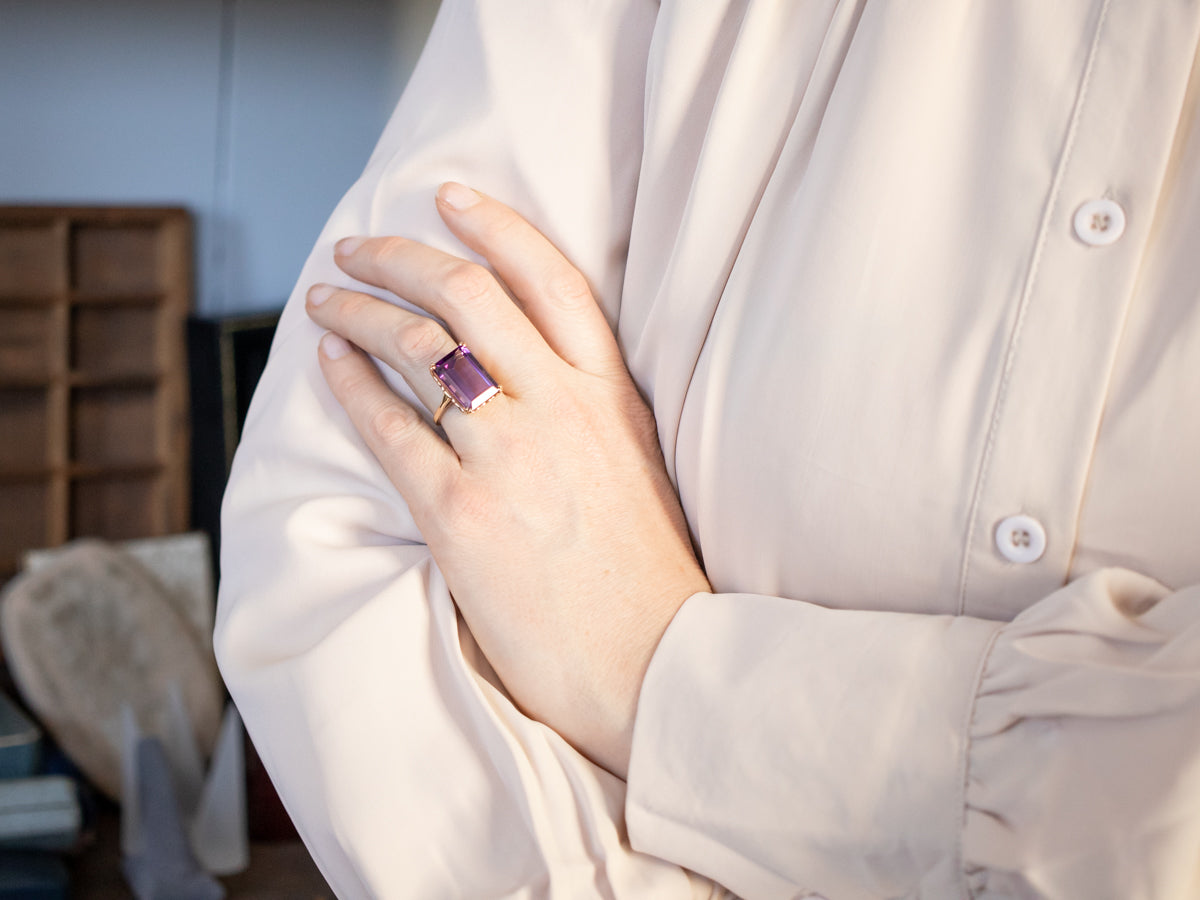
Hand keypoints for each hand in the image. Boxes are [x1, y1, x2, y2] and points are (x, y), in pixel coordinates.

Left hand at [305, 183, 710, 776]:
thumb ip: (593, 410)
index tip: (447, 198)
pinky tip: (329, 361)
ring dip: (360, 308)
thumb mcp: (639, 469)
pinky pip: (389, 424)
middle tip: (357, 247)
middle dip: (400, 255)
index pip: (550, 278)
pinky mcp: (460, 513)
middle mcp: (560, 408)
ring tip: (325, 299)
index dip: (493, 225)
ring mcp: (509, 456)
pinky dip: (350, 382)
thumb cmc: (645, 578)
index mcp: (611, 395)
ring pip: (420, 344)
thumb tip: (530, 372)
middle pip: (467, 293)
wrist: (652, 665)